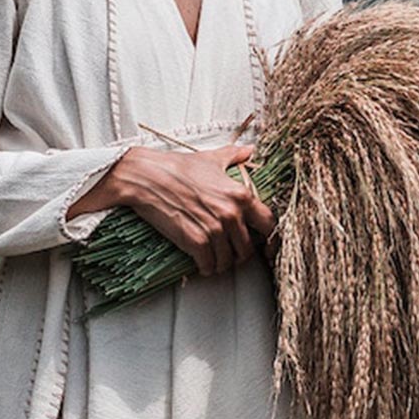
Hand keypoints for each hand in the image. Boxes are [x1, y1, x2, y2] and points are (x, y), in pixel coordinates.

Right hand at [81, 142, 276, 277]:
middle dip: (241, 254)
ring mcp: (214, 229)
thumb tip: (249, 150)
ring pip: (229, 260)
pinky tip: (203, 263)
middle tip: (231, 252)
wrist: (148, 177)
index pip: (269, 224)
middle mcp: (231, 214)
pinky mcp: (196, 241)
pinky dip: (207, 267)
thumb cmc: (177, 167)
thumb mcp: (211, 159)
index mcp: (240, 195)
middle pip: (249, 248)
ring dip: (223, 263)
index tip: (267, 248)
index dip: (271, 240)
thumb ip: (234, 156)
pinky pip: (210, 265)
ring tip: (215, 259)